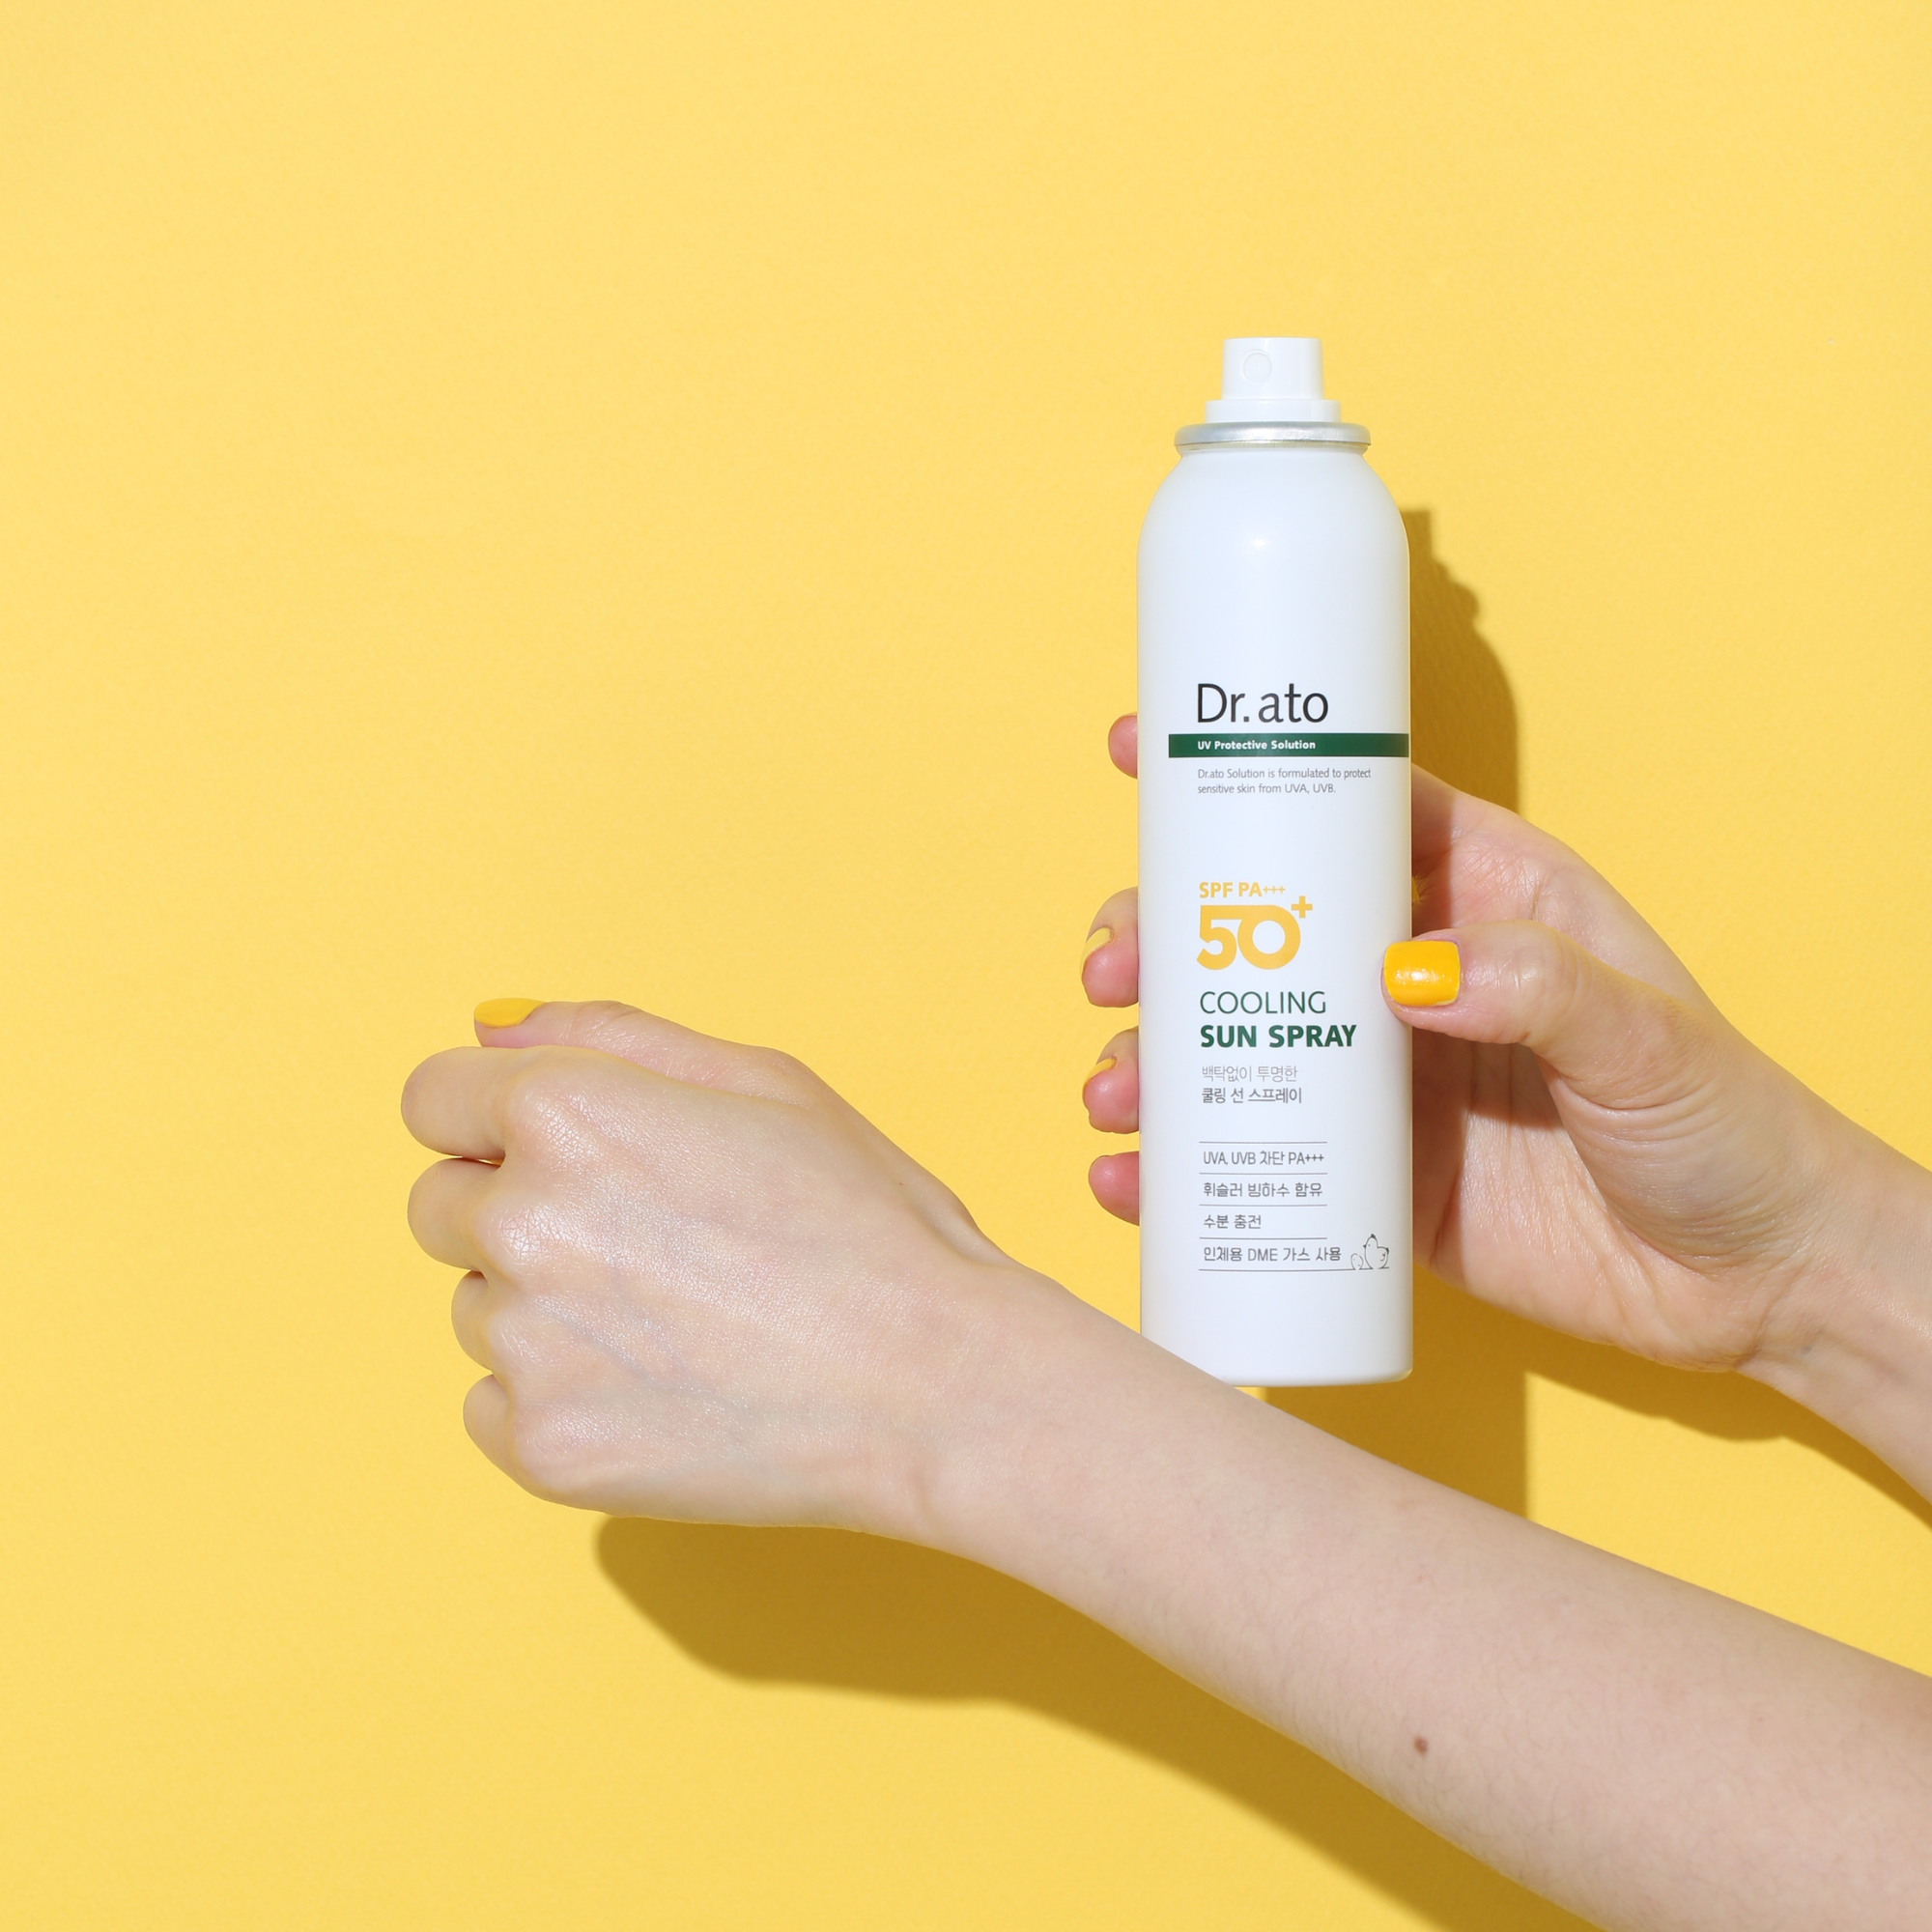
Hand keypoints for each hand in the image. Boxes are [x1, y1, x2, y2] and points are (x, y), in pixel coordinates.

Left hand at [403, 1002, 1045, 1528]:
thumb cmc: (868, 1224)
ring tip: (675, 1320)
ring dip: (541, 1307)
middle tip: (645, 1241)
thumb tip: (495, 1029)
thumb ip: (614, 1036)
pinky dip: (557, 1397)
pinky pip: (492, 1405)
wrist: (934, 1386)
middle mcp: (520, 1223)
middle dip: (514, 1209)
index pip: (432, 1098)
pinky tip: (660, 1387)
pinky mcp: (539, 1447)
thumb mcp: (765, 1081)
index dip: (497, 1118)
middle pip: (438, 1206)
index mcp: (567, 1112)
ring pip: (476, 1308)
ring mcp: (523, 1345)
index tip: (567, 1153)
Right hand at [1081, 715, 1908, 1379]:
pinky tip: (1134, 1182)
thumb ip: (1537, 986)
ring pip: (1235, 1043)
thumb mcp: (1646, 1037)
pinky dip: (1182, 1172)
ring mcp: (1384, 1082)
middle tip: (1113, 966)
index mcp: (1482, 902)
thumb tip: (1402, 973)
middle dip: (1162, 938)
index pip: (1347, 812)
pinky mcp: (1370, 1181)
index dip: (1242, 779)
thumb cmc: (1727, 1129)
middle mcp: (1415, 982)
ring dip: (1155, 1056)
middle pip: (1258, 930)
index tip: (1138, 758)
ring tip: (1119, 1089)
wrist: (1753, 1285)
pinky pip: (1254, 1161)